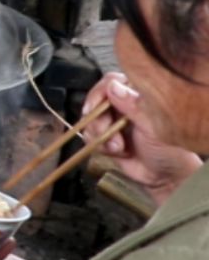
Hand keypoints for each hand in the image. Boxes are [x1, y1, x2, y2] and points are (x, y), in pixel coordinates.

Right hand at [83, 72, 201, 205]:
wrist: (165, 176)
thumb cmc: (169, 150)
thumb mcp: (153, 126)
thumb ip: (133, 105)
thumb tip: (113, 87)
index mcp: (138, 96)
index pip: (111, 82)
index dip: (98, 94)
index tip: (93, 108)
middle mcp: (123, 105)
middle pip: (95, 102)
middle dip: (98, 121)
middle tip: (106, 132)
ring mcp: (113, 121)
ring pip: (90, 120)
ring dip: (100, 136)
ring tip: (118, 147)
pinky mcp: (105, 136)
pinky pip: (89, 136)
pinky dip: (99, 146)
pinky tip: (116, 152)